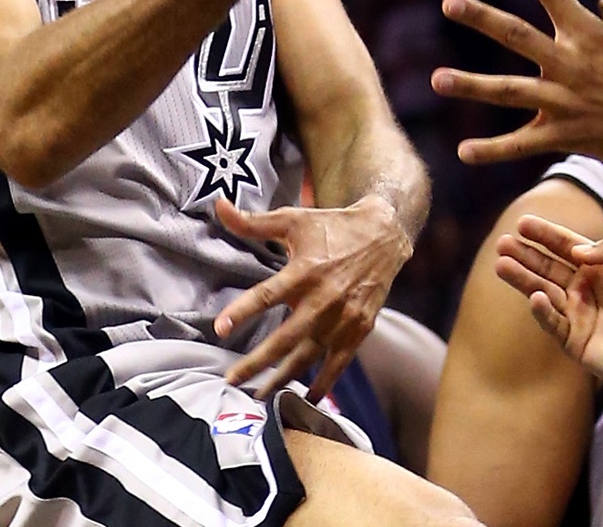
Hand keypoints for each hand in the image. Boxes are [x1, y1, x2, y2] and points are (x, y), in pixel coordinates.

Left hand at [213, 196, 412, 399]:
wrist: (384, 235)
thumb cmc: (332, 227)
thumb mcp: (293, 220)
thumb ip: (253, 223)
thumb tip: (218, 206)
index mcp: (305, 271)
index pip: (267, 295)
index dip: (243, 311)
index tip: (220, 328)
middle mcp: (324, 298)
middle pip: (285, 338)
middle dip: (257, 362)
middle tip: (231, 379)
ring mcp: (343, 318)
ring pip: (309, 355)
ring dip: (283, 377)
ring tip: (260, 396)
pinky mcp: (359, 329)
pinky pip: (339, 362)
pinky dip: (325, 381)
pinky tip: (307, 397)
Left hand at [429, 0, 602, 166]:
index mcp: (591, 34)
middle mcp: (572, 65)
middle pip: (517, 36)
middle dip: (481, 18)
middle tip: (449, 1)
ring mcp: (565, 102)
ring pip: (509, 92)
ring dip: (471, 86)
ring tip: (436, 80)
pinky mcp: (565, 135)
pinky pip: (522, 144)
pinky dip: (492, 150)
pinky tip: (463, 152)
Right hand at [492, 215, 602, 393]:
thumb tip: (578, 251)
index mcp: (600, 268)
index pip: (567, 246)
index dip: (546, 235)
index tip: (523, 222)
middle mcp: (584, 289)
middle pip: (547, 267)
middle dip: (524, 255)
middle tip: (502, 242)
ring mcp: (578, 315)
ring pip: (543, 292)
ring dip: (522, 279)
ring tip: (501, 264)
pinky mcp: (576, 341)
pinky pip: (554, 323)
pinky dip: (542, 311)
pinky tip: (533, 296)